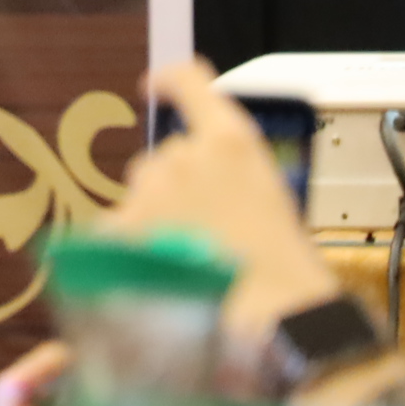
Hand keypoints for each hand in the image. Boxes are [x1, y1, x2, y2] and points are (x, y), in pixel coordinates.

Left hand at [111, 57, 341, 344]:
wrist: (274, 324)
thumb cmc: (289, 277)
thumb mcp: (272, 210)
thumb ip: (230, 186)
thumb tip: (205, 197)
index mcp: (233, 143)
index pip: (191, 85)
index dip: (171, 81)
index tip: (155, 85)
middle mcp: (182, 156)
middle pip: (159, 161)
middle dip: (172, 191)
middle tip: (200, 235)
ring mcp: (146, 192)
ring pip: (137, 199)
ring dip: (151, 223)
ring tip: (187, 268)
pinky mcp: (117, 232)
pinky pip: (115, 236)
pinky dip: (129, 253)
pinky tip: (158, 281)